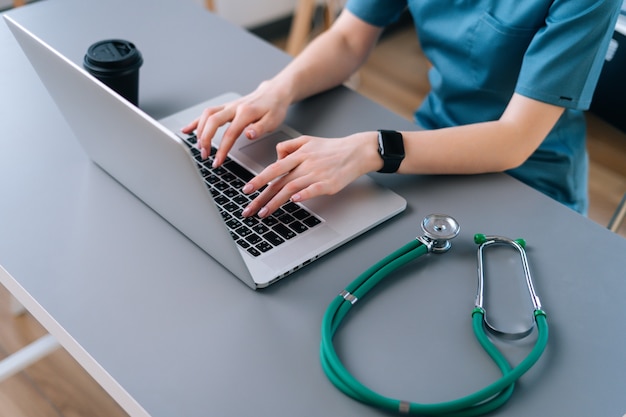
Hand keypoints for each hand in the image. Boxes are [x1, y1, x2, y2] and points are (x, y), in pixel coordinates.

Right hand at [182, 81, 290, 166]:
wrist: (274, 93)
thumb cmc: (274, 108)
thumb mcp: (273, 120)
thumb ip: (260, 129)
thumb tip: (248, 134)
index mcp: (245, 112)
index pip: (230, 133)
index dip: (222, 149)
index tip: (217, 162)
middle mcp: (234, 107)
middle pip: (212, 121)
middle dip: (206, 139)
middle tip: (204, 155)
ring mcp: (228, 106)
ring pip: (207, 115)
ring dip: (200, 131)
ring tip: (199, 147)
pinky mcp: (225, 107)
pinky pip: (207, 113)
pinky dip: (196, 121)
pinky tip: (187, 130)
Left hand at [241, 132, 381, 217]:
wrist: (356, 151)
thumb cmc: (332, 148)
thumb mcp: (307, 140)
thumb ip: (289, 146)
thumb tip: (277, 156)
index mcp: (299, 154)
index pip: (274, 168)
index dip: (258, 180)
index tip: (246, 190)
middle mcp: (305, 163)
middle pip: (278, 181)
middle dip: (261, 196)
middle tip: (249, 209)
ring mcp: (316, 173)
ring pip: (291, 188)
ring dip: (275, 202)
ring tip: (264, 213)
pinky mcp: (328, 183)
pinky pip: (313, 189)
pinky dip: (303, 195)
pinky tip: (294, 202)